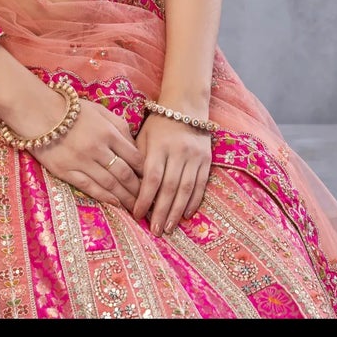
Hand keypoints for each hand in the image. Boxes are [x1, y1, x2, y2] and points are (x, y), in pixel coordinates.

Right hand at [42, 97, 145, 209]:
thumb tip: (134, 146)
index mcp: (109, 132)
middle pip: (125, 174)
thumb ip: (119, 127)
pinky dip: (105, 197)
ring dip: (125, 197)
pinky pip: (90, 187)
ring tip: (135, 207)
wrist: (38, 112)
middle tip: (148, 200)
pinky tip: (115, 204)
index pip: (135, 157)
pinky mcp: (66, 171)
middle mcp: (98, 149)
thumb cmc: (72, 109)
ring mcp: (82, 162)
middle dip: (138, 189)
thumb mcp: (101, 111)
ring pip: (110, 184)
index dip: (146, 172)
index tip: (153, 180)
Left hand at [133, 112, 212, 235]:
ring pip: (186, 188)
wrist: (186, 106)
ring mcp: (195, 156)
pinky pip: (201, 184)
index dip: (144, 199)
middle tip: (155, 230)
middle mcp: (178, 152)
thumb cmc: (158, 124)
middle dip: (161, 211)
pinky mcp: (206, 160)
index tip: (137, 215)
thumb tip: (130, 190)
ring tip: (169, 227)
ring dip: (177, 211)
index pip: (151, 178)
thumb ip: (138, 161)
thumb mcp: (143, 137)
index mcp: (159, 146)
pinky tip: (186, 214)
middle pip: (169, 187)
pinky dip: (194, 201)